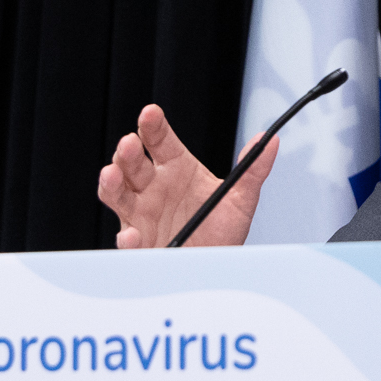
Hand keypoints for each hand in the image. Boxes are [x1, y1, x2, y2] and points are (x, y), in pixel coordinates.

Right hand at [97, 103, 271, 248]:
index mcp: (176, 168)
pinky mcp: (140, 243)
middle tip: (130, 143)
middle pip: (132, 163)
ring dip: (112, 184)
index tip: (151, 113)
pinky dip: (127, 238)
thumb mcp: (241, 199)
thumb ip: (252, 169)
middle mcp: (154, 187)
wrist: (218, 267)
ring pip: (117, 194)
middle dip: (127, 152)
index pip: (159, 140)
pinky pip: (127, 239)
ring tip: (112, 174)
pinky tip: (132, 235)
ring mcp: (142, 214)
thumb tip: (269, 141)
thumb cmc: (222, 231)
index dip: (152, 126)